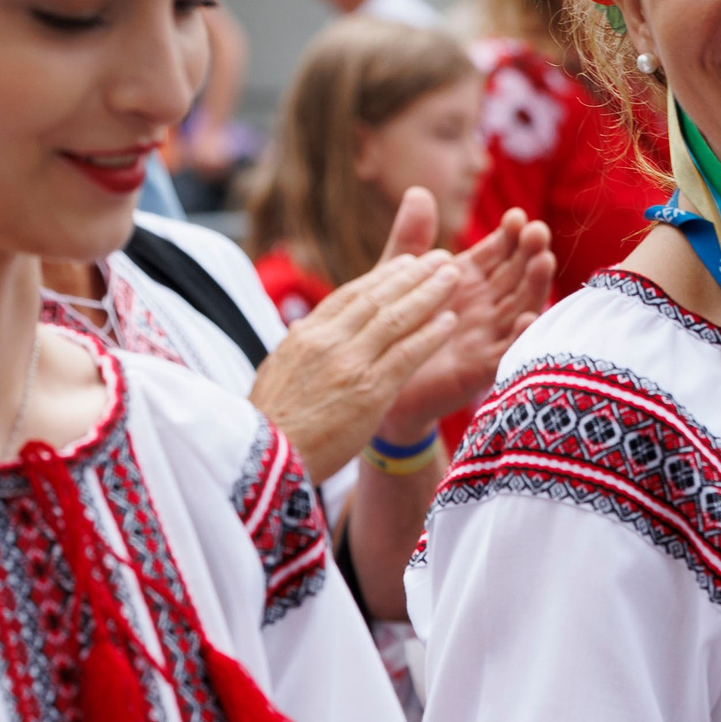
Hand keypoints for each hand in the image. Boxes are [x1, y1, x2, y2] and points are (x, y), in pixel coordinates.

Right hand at [246, 252, 460, 478]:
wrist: (267, 463)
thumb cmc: (269, 426)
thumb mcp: (275, 373)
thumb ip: (296, 349)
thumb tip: (300, 329)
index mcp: (304, 336)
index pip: (351, 295)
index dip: (383, 276)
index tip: (407, 262)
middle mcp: (327, 342)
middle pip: (378, 297)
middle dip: (413, 274)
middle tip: (441, 258)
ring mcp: (349, 364)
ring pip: (396, 318)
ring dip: (429, 294)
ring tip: (454, 276)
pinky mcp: (369, 391)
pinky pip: (407, 354)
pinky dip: (430, 333)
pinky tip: (450, 320)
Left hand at [380, 207, 555, 439]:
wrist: (377, 382)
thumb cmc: (393, 328)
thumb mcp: (398, 277)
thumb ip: (410, 238)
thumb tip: (418, 192)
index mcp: (467, 280)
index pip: (498, 252)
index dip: (509, 235)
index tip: (515, 216)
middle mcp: (485, 305)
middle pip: (516, 275)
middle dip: (529, 252)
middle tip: (536, 231)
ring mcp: (488, 336)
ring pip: (520, 306)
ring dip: (534, 286)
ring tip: (542, 261)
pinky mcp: (481, 367)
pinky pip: (507, 350)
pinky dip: (520, 335)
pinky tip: (529, 317)